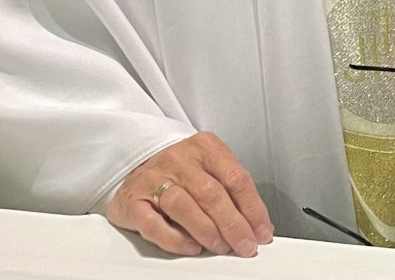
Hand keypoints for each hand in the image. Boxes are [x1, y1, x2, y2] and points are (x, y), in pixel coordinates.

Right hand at [104, 132, 272, 257]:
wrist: (134, 168)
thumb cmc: (179, 172)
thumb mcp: (208, 169)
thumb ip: (231, 192)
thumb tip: (257, 224)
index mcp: (205, 147)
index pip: (235, 177)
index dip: (252, 207)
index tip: (262, 230)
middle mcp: (179, 159)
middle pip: (211, 193)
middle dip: (233, 224)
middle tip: (245, 245)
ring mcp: (154, 178)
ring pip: (183, 205)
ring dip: (207, 231)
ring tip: (221, 246)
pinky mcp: (133, 201)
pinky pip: (154, 224)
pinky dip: (175, 239)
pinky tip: (191, 247)